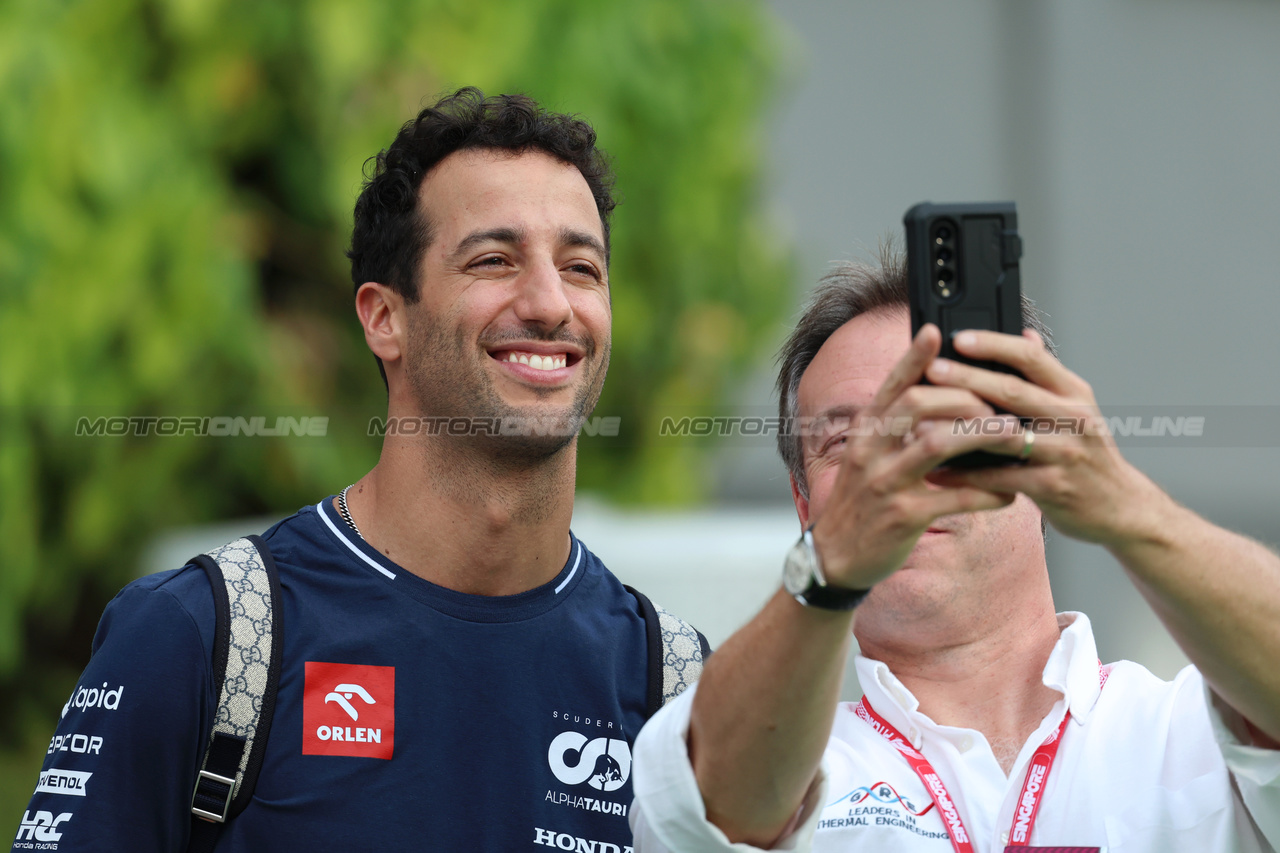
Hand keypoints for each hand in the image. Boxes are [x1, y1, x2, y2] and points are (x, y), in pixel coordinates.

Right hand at [809, 324, 1019, 587]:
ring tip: (1015, 436)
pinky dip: (986, 492)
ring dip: (981, 436)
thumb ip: (895, 430)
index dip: (913, 357)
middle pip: (917, 404)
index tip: (938, 330)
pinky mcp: (903, 516)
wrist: (836, 557)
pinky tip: (1009, 493)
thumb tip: (934, 399)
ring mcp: (885, 483)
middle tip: (998, 403)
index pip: (891, 385)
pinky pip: (953, 497)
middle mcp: (871, 451)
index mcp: (866, 433)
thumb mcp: (868, 459)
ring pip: (936, 445)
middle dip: (963, 396)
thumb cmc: (863, 503)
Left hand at [924, 328, 1163, 545]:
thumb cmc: (1088, 455)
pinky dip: (966, 475)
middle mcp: (1073, 418)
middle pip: (1013, 391)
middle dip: (968, 378)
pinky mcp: (1052, 487)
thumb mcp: (1077, 409)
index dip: (994, 344)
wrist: (1120, 507)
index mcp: (1074, 393)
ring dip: (959, 427)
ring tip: (922, 423)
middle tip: (932, 369)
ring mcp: (1064, 453)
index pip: (1032, 357)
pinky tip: (937, 472)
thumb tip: (1027, 336)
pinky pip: (1000, 478)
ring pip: (1003, 434)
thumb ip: (1048, 377)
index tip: (959, 337)